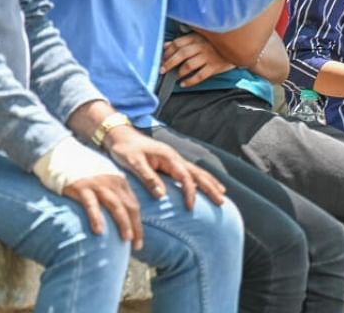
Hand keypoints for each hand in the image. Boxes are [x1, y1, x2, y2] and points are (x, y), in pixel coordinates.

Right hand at [62, 173, 143, 248]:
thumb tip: (119, 220)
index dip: (138, 224)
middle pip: (129, 206)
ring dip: (123, 223)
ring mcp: (98, 184)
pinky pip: (91, 204)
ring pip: (116, 205)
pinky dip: (97, 217)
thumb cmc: (84, 176)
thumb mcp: (104, 182)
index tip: (139, 242)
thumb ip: (112, 196)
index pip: (134, 205)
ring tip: (126, 239)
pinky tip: (99, 231)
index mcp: (120, 183)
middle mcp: (112, 183)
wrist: (64, 157)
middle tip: (137, 245)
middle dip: (136, 227)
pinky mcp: (82, 187)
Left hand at [103, 126, 227, 211]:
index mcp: (168, 157)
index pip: (185, 177)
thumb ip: (148, 177)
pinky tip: (206, 186)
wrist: (121, 136)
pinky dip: (202, 179)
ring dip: (211, 183)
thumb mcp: (134, 163)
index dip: (190, 192)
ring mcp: (175, 160)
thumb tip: (162, 195)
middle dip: (211, 187)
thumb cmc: (125, 149)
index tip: (190, 207)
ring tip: (222, 193)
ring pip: (198, 172)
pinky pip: (191, 173)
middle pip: (198, 173)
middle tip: (222, 200)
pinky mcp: (171, 163)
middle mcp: (175, 158)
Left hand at [162, 33, 234, 86]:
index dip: (167, 51)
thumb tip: (165, 45)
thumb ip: (183, 40)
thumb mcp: (200, 37)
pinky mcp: (214, 67)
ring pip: (189, 65)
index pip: (178, 43)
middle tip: (162, 70)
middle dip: (169, 62)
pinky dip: (189, 81)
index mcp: (197, 37)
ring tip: (175, 76)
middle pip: (181, 54)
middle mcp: (201, 46)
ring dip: (179, 72)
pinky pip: (199, 76)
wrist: (239, 48)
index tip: (161, 58)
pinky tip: (183, 83)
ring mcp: (208, 57)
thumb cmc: (216, 43)